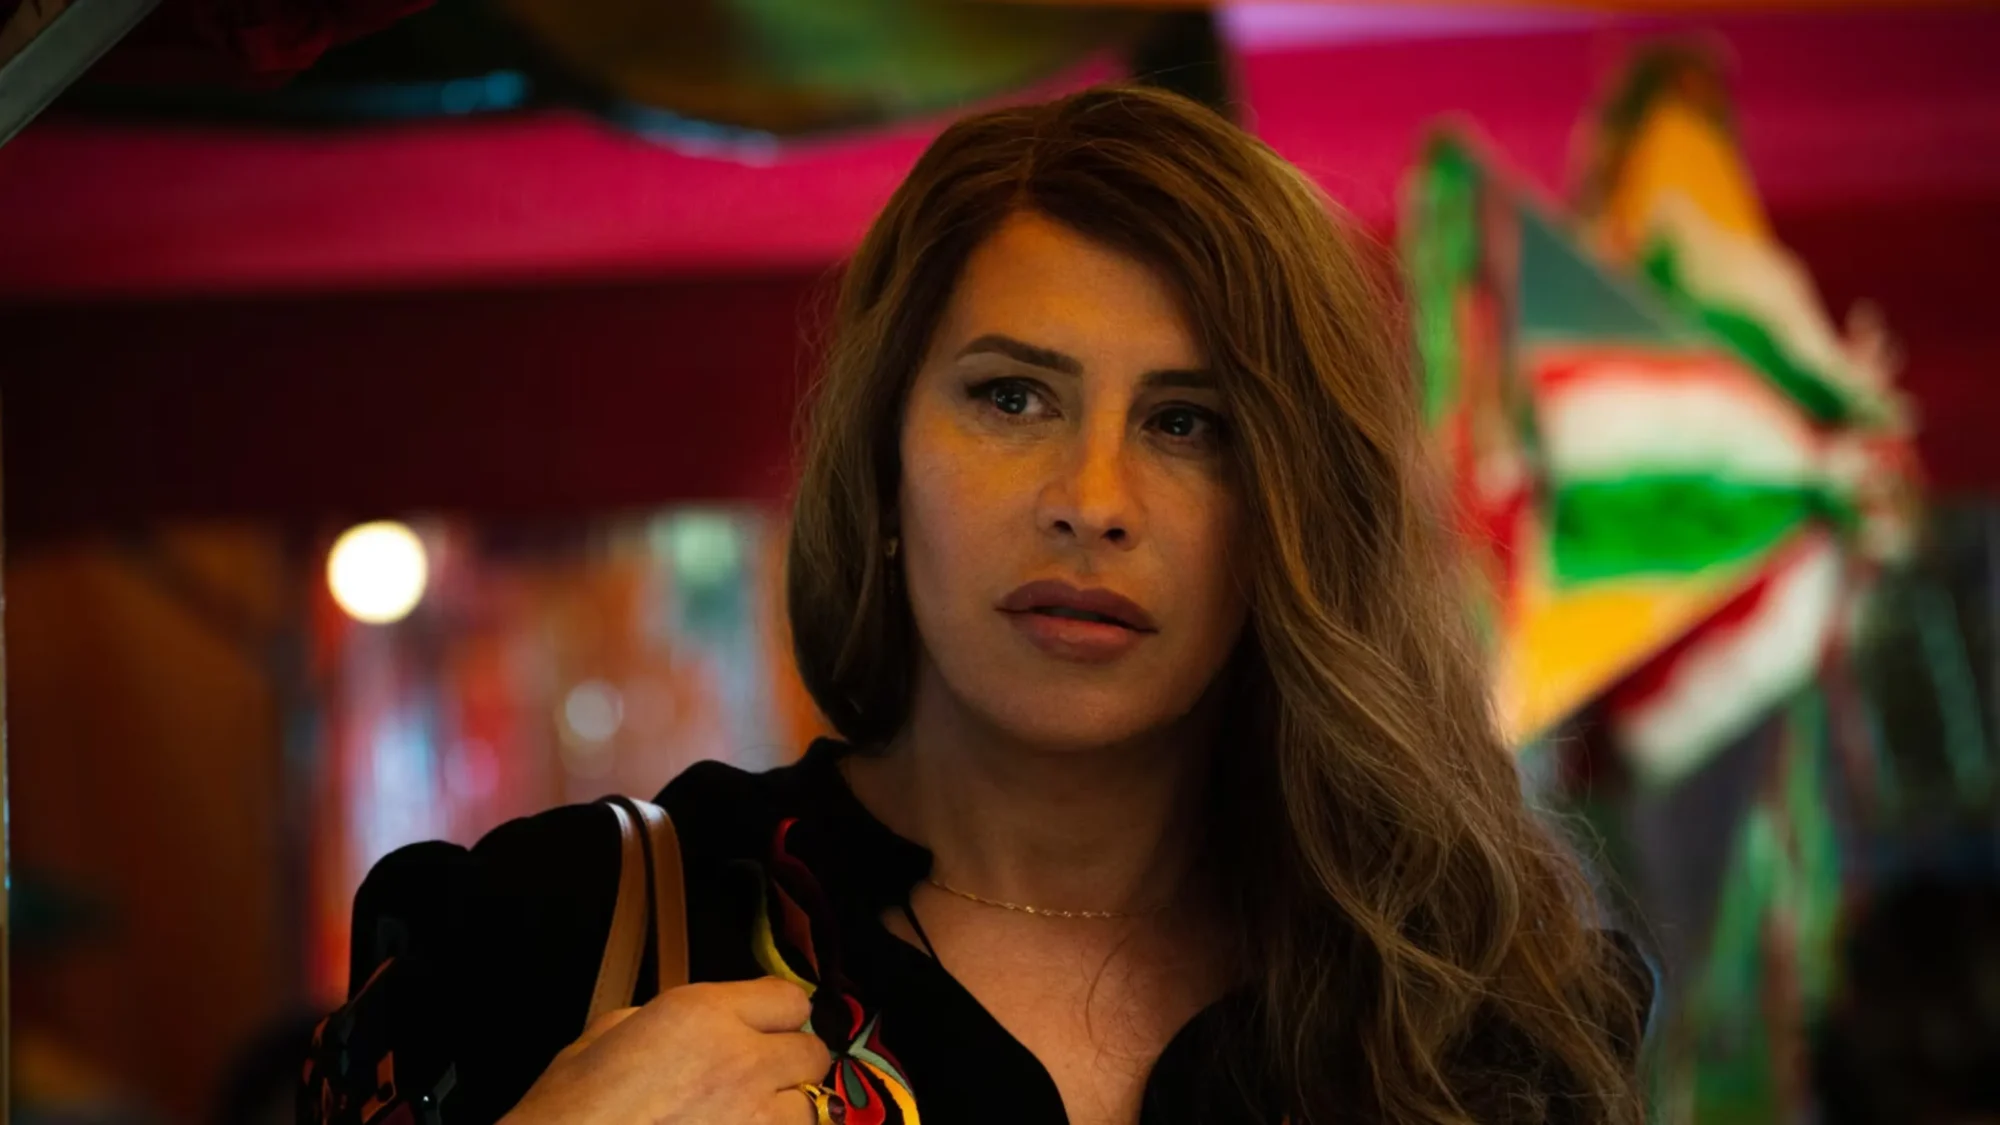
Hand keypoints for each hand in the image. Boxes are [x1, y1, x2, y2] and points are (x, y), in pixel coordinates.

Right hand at [501, 978, 829, 1124]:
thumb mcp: (607, 1034)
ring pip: (811, 1107)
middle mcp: (740, 1061)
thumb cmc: (568, 1109)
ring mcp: (754, 1120)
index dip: (776, 1014)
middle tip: (756, 1076)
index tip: (764, 1026)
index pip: (789, 999)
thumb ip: (665, 1018)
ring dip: (787, 1109)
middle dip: (787, 1063)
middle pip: (811, 1053)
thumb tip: (696, 1025)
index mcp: (702, 1015)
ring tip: (750, 1115)